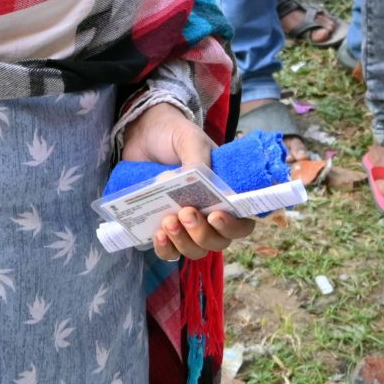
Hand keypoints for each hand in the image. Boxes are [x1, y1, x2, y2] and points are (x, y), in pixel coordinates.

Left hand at [117, 102, 256, 260]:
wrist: (142, 132)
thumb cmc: (174, 135)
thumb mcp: (190, 139)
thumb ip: (197, 158)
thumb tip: (196, 179)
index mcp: (225, 193)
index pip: (241, 222)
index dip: (233, 227)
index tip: (215, 216)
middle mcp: (208, 213)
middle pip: (216, 241)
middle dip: (202, 233)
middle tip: (185, 213)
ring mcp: (185, 224)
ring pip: (194, 250)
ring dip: (183, 241)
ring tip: (167, 221)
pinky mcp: (162, 228)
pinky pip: (168, 251)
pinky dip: (165, 248)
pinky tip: (157, 234)